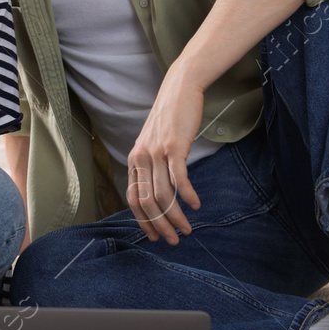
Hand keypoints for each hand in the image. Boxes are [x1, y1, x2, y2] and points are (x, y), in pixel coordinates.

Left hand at [126, 67, 203, 243]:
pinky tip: (195, 205)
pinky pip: (178, 178)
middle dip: (160, 225)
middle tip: (174, 240)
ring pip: (163, 195)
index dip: (143, 221)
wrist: (179, 90)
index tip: (155, 235)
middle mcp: (141, 158)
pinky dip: (186, 195)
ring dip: (175, 216)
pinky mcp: (173, 146)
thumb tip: (158, 192)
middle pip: (147, 202)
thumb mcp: (153, 144)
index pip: (132, 199)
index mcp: (134, 160)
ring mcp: (156, 152)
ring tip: (187, 228)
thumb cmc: (170, 119)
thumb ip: (152, 166)